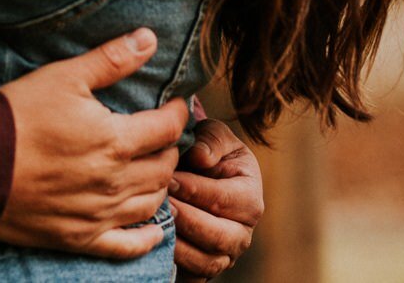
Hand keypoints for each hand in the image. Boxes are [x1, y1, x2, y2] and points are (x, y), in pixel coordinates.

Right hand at [0, 28, 189, 260]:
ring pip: (151, 203)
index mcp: (116, 141)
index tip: (174, 104)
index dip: (177, 113)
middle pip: (163, 167)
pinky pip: (127, 246)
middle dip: (168, 147)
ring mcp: (98, 214)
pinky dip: (146, 238)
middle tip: (161, 134)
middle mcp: (114, 182)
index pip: (167, 128)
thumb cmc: (16, 117)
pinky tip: (153, 229)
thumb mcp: (63, 77)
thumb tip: (149, 39)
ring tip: (153, 168)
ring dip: (160, 184)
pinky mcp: (78, 237)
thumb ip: (110, 60)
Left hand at [168, 103, 262, 278]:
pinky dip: (174, 262)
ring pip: (206, 261)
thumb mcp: (212, 135)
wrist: (192, 174)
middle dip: (188, 219)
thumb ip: (210, 139)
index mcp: (250, 197)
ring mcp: (224, 254)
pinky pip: (192, 275)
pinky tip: (154, 241)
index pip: (227, 200)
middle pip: (221, 236)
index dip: (197, 190)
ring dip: (179, 243)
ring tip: (156, 222)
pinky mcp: (204, 268)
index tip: (169, 178)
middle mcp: (242, 231)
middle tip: (162, 203)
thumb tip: (200, 157)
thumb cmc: (204, 151)